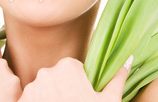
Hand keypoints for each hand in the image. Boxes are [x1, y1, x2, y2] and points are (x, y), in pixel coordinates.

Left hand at [18, 56, 132, 101]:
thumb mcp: (109, 100)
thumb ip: (118, 78)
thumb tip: (128, 60)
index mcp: (69, 66)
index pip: (73, 69)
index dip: (79, 84)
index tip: (82, 97)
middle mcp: (47, 71)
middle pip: (56, 78)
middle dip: (63, 91)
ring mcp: (32, 87)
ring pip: (42, 90)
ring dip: (49, 99)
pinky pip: (30, 101)